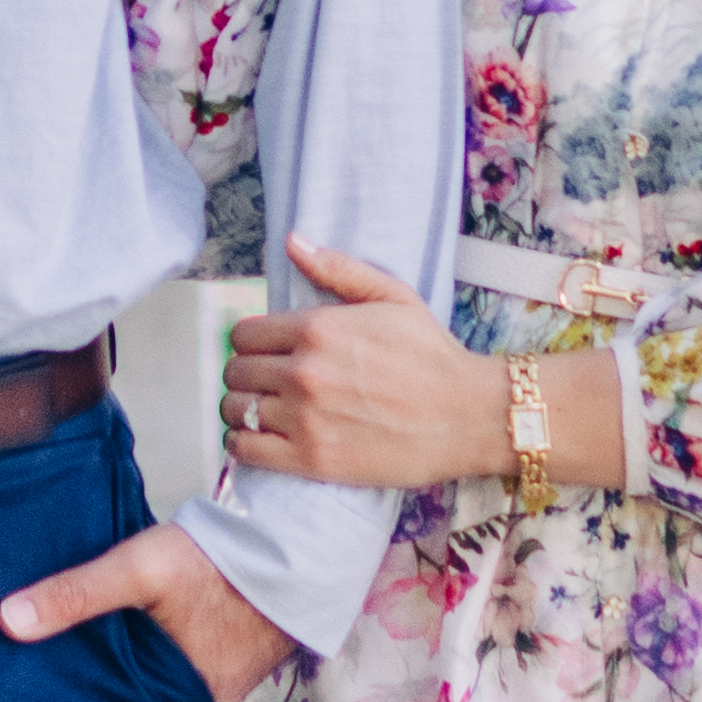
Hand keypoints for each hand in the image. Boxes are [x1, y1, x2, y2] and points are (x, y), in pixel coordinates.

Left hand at [0, 513, 287, 701]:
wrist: (289, 546)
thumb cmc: (218, 562)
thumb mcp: (138, 571)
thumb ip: (76, 594)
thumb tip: (7, 621)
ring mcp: (209, 694)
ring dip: (112, 693)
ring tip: (56, 686)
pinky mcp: (214, 670)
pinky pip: (166, 684)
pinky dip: (138, 676)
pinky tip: (108, 662)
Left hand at [218, 237, 507, 493]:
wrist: (467, 417)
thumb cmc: (433, 357)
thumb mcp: (393, 297)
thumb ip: (337, 269)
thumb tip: (292, 242)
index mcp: (317, 328)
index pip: (244, 334)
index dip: (252, 342)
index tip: (268, 351)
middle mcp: (304, 372)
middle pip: (235, 372)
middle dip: (247, 374)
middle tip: (268, 381)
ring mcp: (305, 418)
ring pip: (234, 409)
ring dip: (243, 409)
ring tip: (264, 410)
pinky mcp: (311, 459)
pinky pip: (245, 449)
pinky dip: (243, 443)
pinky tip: (260, 437)